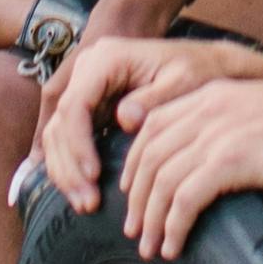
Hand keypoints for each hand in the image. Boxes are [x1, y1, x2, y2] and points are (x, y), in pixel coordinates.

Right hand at [31, 22, 206, 216]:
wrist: (205, 62)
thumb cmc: (198, 70)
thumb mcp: (184, 81)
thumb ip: (156, 99)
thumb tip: (125, 119)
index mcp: (106, 58)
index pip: (75, 104)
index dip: (79, 143)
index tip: (94, 175)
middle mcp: (88, 70)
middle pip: (61, 122)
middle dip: (70, 166)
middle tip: (88, 202)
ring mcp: (85, 88)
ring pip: (58, 134)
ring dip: (66, 173)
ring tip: (86, 204)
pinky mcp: (89, 106)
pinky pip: (68, 139)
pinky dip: (71, 167)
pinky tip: (82, 193)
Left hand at [109, 59, 262, 262]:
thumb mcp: (259, 110)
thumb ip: (227, 122)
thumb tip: (205, 156)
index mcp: (211, 92)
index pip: (152, 125)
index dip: (134, 161)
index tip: (133, 192)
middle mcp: (208, 108)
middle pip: (149, 155)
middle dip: (136, 198)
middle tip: (135, 231)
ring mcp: (218, 133)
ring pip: (162, 181)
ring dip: (151, 220)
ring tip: (152, 248)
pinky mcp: (231, 161)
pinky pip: (184, 200)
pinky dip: (173, 227)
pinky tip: (174, 246)